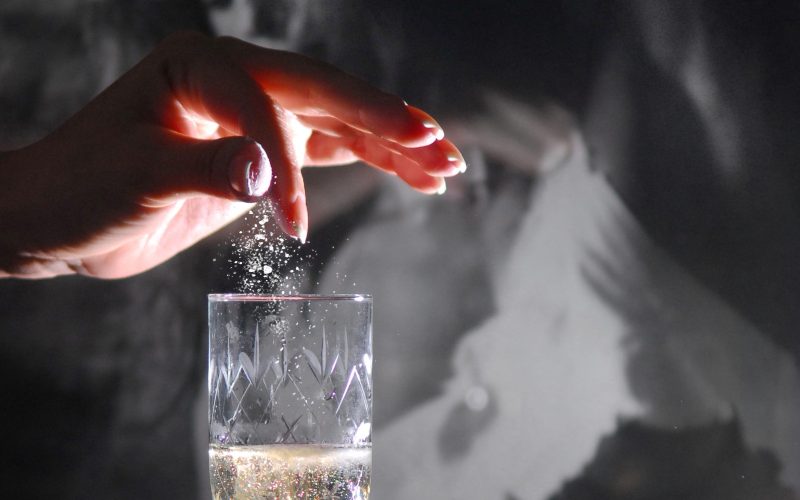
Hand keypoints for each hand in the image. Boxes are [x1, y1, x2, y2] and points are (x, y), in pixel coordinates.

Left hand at [0, 32, 464, 278]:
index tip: (292, 222)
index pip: (264, 105)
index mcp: (199, 65)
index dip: (286, 162)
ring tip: (444, 164)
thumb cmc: (82, 189)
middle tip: (438, 144)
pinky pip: (325, 150)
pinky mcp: (261, 151)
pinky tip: (408, 171)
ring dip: (391, 144)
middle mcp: (234, 78)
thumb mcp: (135, 177)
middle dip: (384, 122)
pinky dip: (368, 162)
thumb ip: (204, 168)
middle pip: (325, 94)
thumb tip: (267, 175)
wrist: (59, 218)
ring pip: (337, 121)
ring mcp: (252, 114)